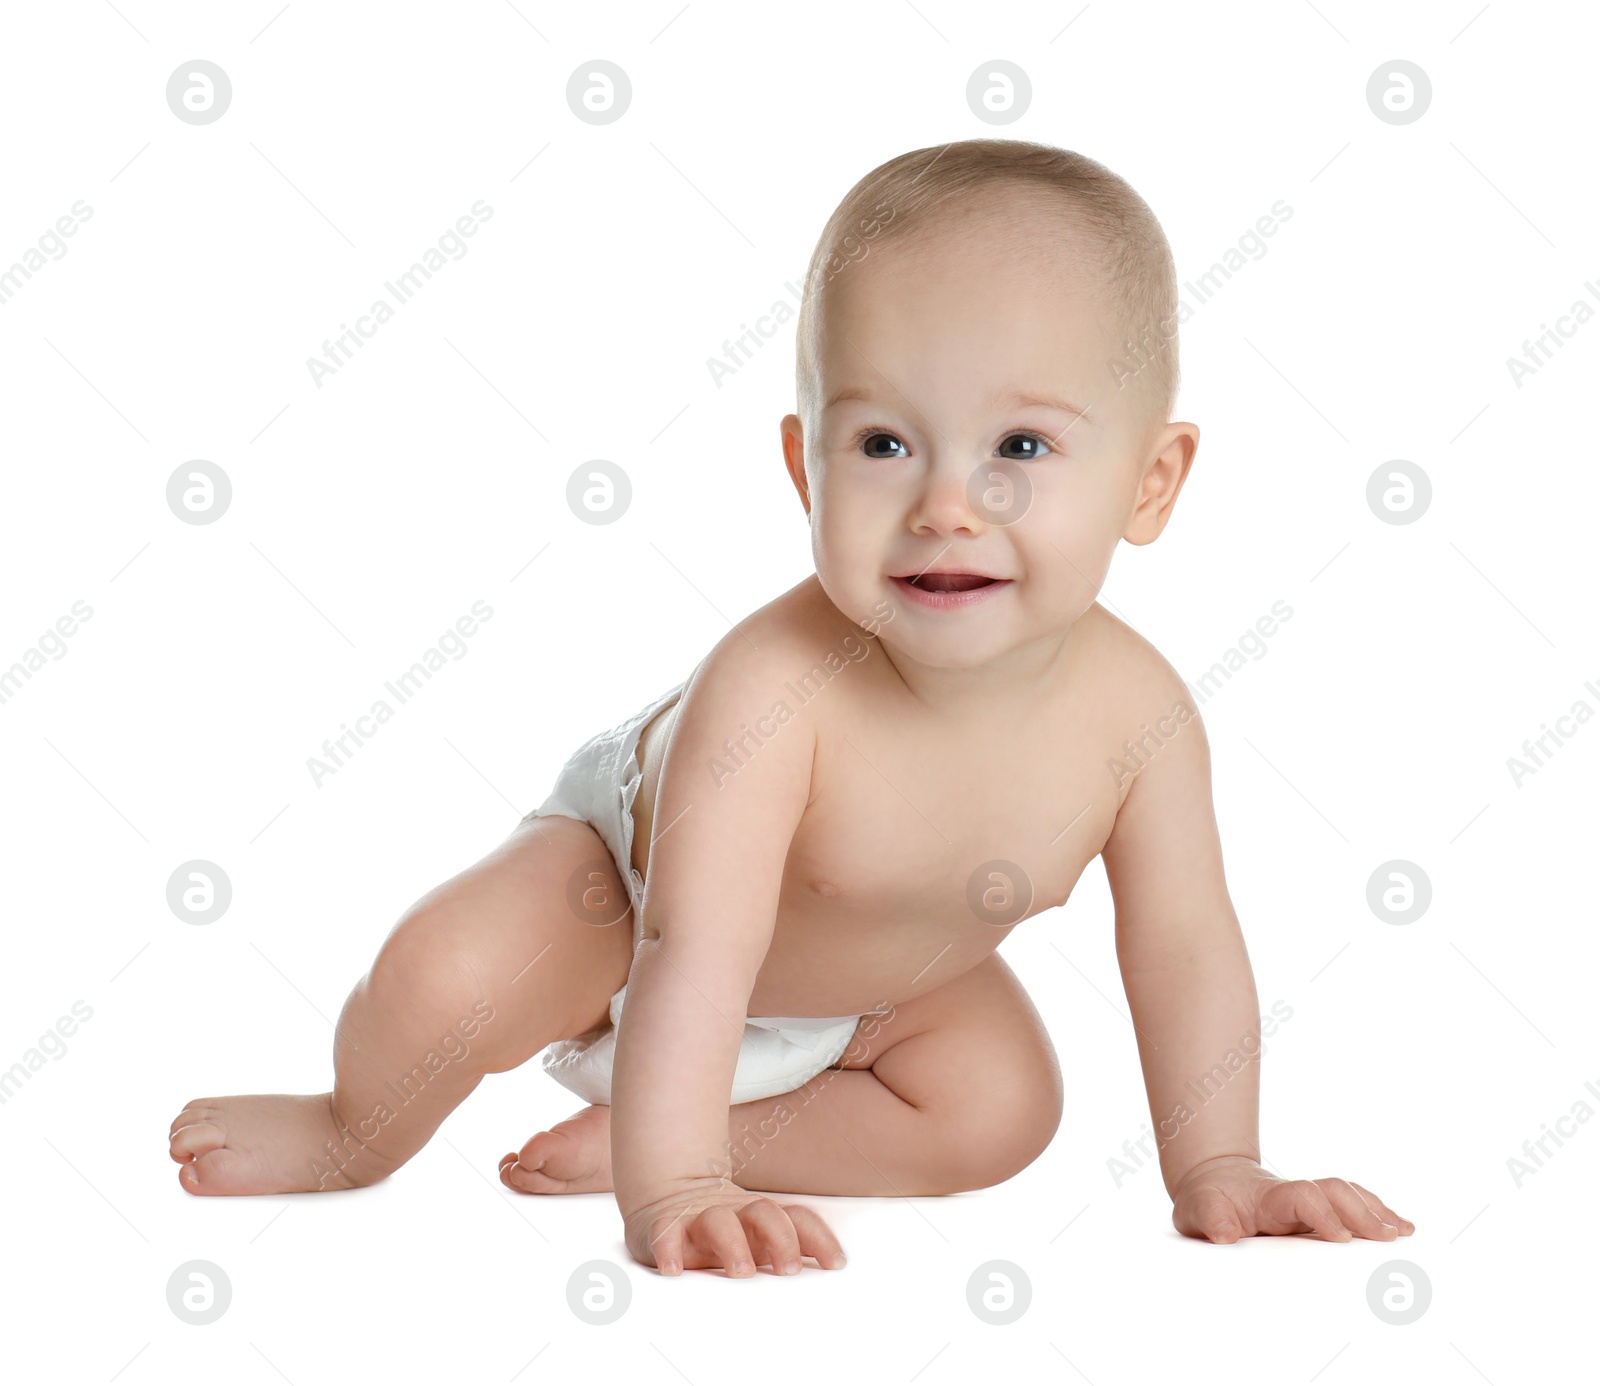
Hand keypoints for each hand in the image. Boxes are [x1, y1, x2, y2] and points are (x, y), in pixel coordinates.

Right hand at [624, 1176, 847, 1276]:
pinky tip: (674, 1269)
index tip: (835, 1265)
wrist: (667, 1195)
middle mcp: (734, 1212)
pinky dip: (669, 1248)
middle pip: (764, 1213)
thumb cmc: (723, 1229)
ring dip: (733, 1245)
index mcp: (760, 1217)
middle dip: (781, 1239)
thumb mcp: (755, 1238)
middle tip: (788, 1270)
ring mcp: (699, 1217)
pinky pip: (666, 1232)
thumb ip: (786, 1251)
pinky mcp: (666, 1226)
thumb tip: (831, 1273)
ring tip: (741, 1271)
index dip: (818, 1238)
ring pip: (719, 1221)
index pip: (796, 1219)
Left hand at [1172, 1156, 1414, 1243]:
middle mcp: (1294, 1196)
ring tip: (1405, 1232)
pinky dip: (1376, 1214)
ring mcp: (1308, 1203)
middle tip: (1388, 1237)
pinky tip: (1401, 1228)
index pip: (1301, 1196)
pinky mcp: (1316, 1213)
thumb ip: (1210, 1218)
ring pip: (1347, 1196)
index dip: (1322, 1213)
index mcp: (1268, 1197)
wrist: (1213, 1183)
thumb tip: (1224, 1234)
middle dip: (1362, 1211)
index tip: (1341, 1237)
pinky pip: (1350, 1207)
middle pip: (1334, 1192)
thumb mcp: (1197, 1210)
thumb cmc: (1208, 1201)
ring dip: (1376, 1211)